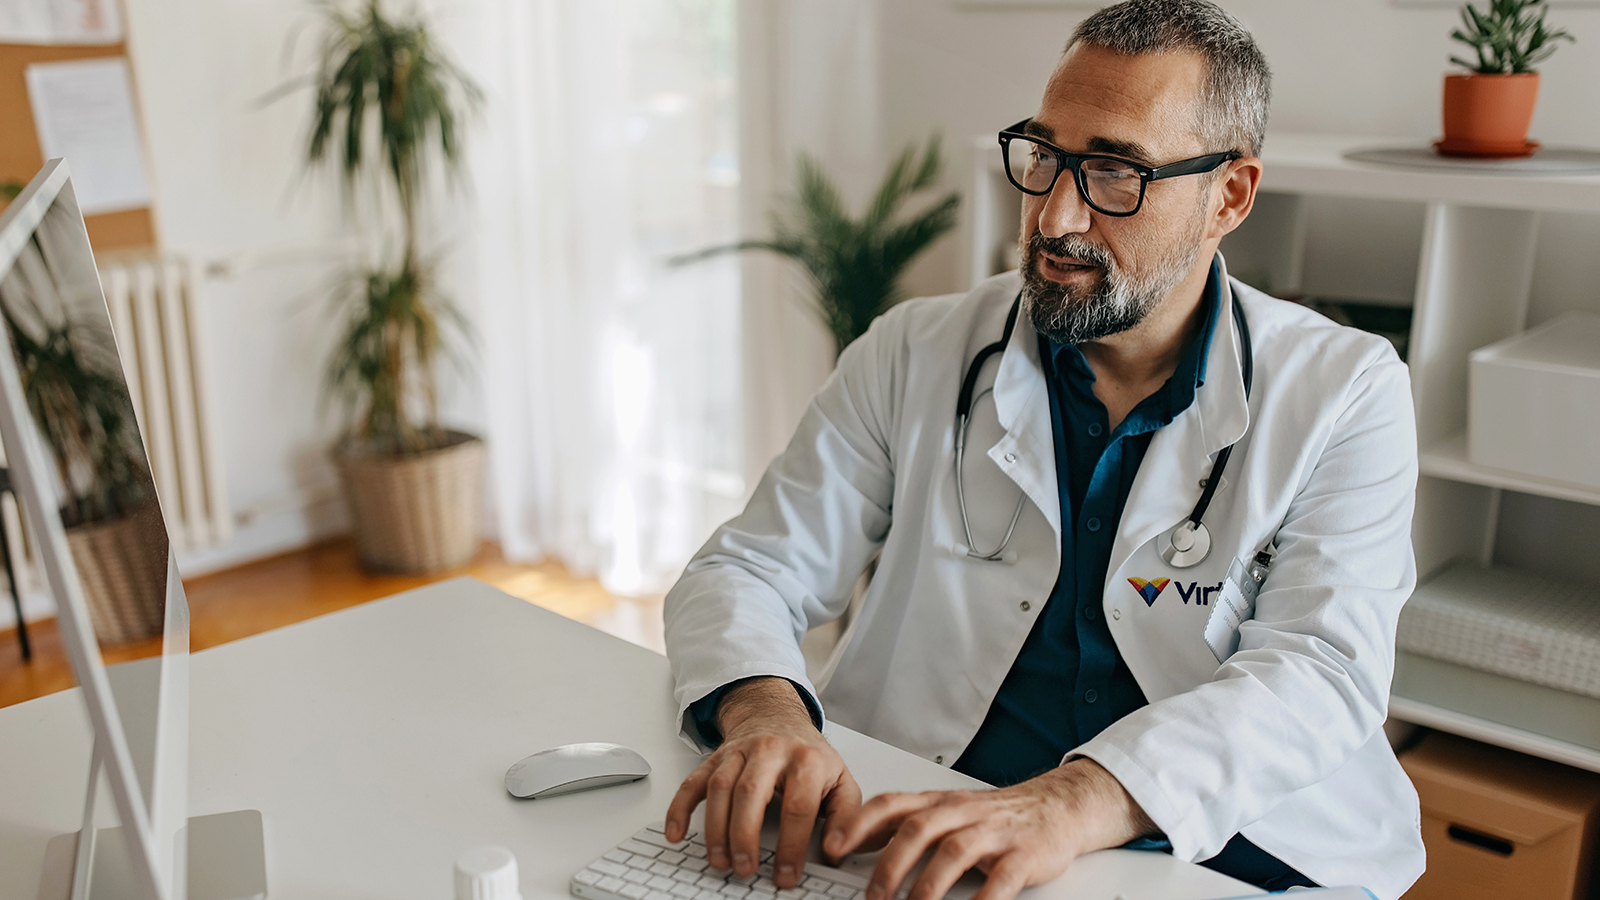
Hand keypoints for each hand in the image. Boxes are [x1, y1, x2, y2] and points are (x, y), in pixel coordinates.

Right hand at [665, 677, 863, 889]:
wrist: (778, 715)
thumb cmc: (810, 755)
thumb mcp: (841, 780)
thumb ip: (845, 817)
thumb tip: (837, 850)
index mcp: (806, 760)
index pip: (798, 807)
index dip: (791, 845)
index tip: (786, 875)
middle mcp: (770, 752)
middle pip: (751, 793)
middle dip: (745, 836)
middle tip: (744, 868)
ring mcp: (739, 753)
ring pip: (720, 788)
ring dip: (715, 828)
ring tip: (719, 860)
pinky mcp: (716, 757)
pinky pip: (693, 781)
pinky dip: (680, 807)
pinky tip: (676, 832)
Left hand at [822, 759, 1154, 899]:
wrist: (1058, 806)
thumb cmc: (995, 815)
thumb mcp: (946, 810)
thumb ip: (905, 822)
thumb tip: (853, 838)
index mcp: (938, 802)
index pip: (890, 804)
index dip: (858, 824)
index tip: (832, 847)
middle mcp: (961, 813)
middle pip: (917, 829)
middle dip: (890, 864)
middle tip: (873, 896)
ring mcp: (992, 833)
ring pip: (952, 853)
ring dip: (927, 886)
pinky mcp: (1023, 855)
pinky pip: (1000, 880)